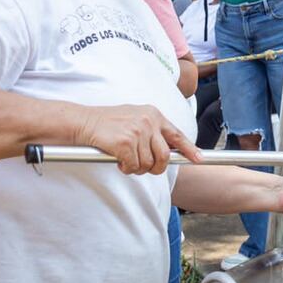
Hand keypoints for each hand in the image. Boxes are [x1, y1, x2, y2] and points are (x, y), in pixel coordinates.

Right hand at [76, 104, 204, 174]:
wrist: (82, 121)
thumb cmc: (107, 123)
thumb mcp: (135, 118)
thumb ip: (152, 131)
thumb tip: (167, 151)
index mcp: (154, 114)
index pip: (177, 135)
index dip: (190, 149)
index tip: (200, 159)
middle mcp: (149, 121)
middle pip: (165, 156)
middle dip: (156, 168)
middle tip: (143, 167)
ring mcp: (138, 131)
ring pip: (148, 164)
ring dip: (136, 168)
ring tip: (126, 159)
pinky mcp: (126, 142)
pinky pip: (133, 166)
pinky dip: (126, 168)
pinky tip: (118, 160)